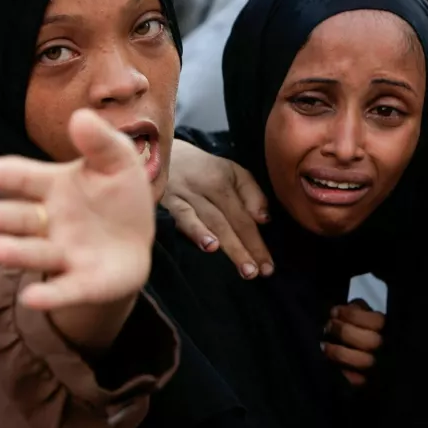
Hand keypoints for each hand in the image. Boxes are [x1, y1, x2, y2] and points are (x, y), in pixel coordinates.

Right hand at [0, 109, 153, 351]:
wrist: (136, 243)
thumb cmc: (118, 197)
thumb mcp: (118, 162)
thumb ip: (102, 141)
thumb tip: (82, 116)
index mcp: (53, 187)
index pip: (20, 178)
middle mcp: (50, 222)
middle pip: (19, 218)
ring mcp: (65, 254)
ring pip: (36, 253)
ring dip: (16, 252)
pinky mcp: (84, 282)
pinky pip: (65, 289)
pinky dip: (50, 294)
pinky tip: (32, 298)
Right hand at [161, 139, 273, 278]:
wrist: (160, 154)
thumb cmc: (203, 170)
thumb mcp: (232, 172)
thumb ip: (251, 194)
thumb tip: (265, 220)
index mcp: (225, 179)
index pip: (244, 215)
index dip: (257, 242)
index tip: (268, 267)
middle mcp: (207, 186)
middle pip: (231, 221)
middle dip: (246, 249)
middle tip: (257, 273)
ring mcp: (186, 194)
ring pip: (212, 222)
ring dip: (228, 245)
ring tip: (242, 266)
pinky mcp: (167, 201)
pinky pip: (183, 218)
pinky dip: (196, 231)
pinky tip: (209, 246)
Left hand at [322, 299, 384, 386]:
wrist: (365, 357)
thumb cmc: (361, 328)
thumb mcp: (363, 314)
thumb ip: (357, 308)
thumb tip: (338, 311)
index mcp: (388, 329)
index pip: (377, 321)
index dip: (352, 314)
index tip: (335, 312)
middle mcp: (386, 349)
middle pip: (371, 341)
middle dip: (344, 331)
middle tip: (328, 326)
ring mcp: (377, 368)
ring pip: (364, 362)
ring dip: (339, 352)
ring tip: (323, 345)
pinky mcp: (366, 383)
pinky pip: (355, 380)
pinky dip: (340, 370)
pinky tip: (327, 362)